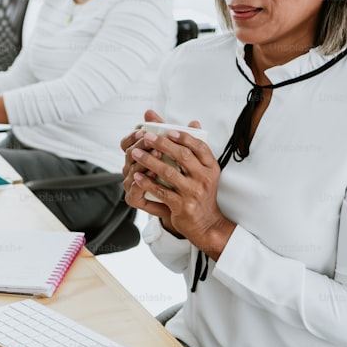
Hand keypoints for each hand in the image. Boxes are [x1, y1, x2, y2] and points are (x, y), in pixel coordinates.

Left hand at [125, 113, 234, 258]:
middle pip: (183, 156)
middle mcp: (204, 178)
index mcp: (211, 167)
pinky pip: (162, 191)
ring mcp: (194, 193)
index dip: (184, 137)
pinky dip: (148, 183)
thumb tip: (193, 122)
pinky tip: (137, 176)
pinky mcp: (183, 206)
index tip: (168, 130)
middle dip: (162, 144)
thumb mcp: (204, 171)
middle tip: (146, 136)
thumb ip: (194, 148)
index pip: (200, 146)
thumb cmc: (201, 193)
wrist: (206, 224)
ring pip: (169, 173)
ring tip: (136, 153)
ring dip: (150, 161)